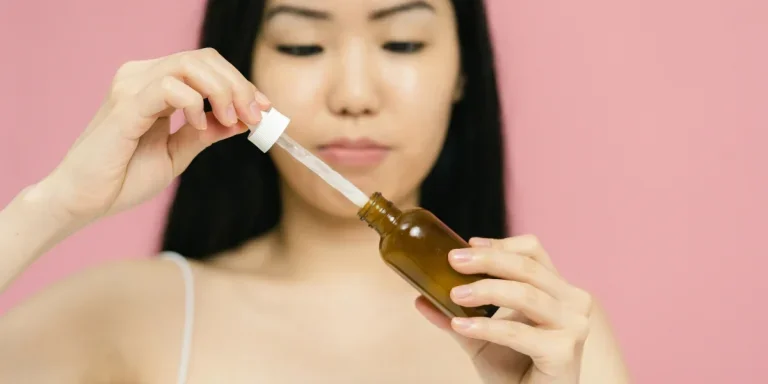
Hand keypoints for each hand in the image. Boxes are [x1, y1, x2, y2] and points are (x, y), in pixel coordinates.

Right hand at [34, 48, 269, 223]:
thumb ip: (206, 134)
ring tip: (235, 120)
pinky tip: (201, 125)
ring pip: (190, 64)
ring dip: (223, 90)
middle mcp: (141, 77)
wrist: (85, 202)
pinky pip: (168, 86)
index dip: (240, 83)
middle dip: (239, 86)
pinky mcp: (125, 105)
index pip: (206, 66)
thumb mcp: (177, 153)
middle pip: (204, 59)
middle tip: (256, 116)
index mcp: (154, 86)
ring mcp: (131, 87)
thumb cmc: (123, 178)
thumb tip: (241, 120)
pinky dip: (194, 103)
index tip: (264, 109)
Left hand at [415, 235, 592, 383]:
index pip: (533, 252)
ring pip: (526, 294)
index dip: (501, 244)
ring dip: (486, 291)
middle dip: (488, 260)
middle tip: (453, 261)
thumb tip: (421, 297)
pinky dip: (487, 327)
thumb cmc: (515, 370)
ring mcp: (572, 326)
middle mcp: (572, 302)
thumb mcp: (481, 338)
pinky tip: (462, 326)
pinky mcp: (564, 352)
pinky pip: (518, 332)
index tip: (467, 244)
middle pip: (528, 267)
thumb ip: (457, 316)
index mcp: (556, 290)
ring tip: (454, 295)